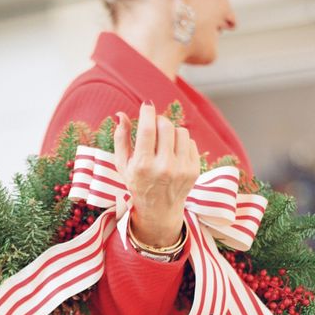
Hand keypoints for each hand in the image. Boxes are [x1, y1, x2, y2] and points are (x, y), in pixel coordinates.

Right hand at [114, 101, 200, 246]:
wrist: (159, 210)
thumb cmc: (138, 183)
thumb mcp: (123, 164)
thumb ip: (120, 138)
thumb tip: (120, 114)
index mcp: (143, 166)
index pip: (148, 129)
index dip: (148, 111)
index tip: (146, 105)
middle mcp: (164, 168)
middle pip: (166, 125)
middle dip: (159, 120)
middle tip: (154, 126)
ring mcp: (181, 170)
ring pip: (180, 131)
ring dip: (171, 131)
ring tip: (164, 142)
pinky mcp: (194, 170)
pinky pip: (190, 142)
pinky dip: (181, 142)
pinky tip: (173, 153)